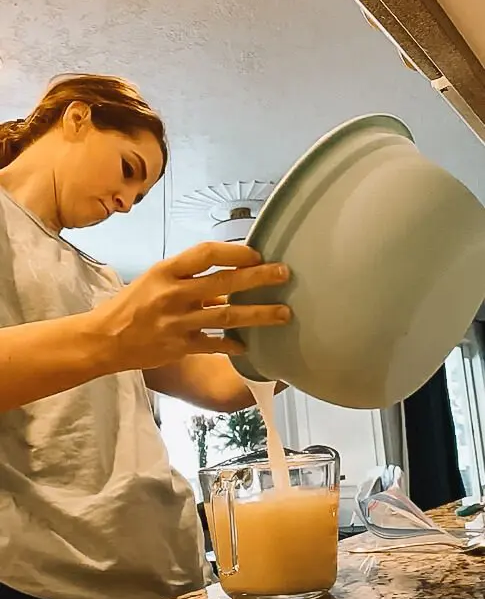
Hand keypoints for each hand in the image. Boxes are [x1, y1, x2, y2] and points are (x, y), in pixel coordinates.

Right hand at [93, 242, 290, 371]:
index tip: (257, 254)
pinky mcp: (180, 347)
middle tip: (284, 274)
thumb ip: (189, 279)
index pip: (206, 253)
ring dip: (258, 315)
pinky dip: (234, 345)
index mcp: (166, 271)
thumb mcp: (155, 280)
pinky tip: (250, 346)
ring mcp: (178, 323)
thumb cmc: (131, 305)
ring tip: (284, 313)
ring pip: (227, 316)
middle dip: (258, 278)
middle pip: (224, 282)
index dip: (235, 252)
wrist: (104, 340)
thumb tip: (229, 281)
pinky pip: (215, 345)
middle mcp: (174, 294)